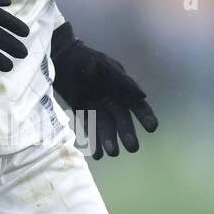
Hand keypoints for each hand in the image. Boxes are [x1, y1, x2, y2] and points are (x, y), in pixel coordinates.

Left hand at [50, 22, 158, 158]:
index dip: (146, 116)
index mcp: (122, 89)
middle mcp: (112, 101)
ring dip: (109, 140)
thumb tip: (142, 96)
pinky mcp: (83, 114)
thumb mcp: (105, 66)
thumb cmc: (86, 60)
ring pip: (106, 128)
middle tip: (132, 148)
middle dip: (127, 133)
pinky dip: (94, 141)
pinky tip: (98, 154)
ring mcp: (97, 109)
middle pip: (122, 120)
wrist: (61, 59)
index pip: (137, 106)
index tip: (152, 128)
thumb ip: (121, 81)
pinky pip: (90, 129)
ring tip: (112, 153)